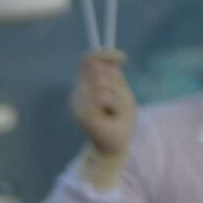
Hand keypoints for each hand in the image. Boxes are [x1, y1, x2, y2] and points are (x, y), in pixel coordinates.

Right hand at [70, 48, 135, 170]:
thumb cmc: (120, 120)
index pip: (89, 59)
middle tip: (118, 101)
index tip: (123, 58)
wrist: (114, 148)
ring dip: (117, 94)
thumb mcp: (121, 91)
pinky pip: (102, 95)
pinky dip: (114, 104)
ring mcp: (78, 102)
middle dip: (115, 80)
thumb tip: (119, 56)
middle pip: (98, 68)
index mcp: (85, 85)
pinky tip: (112, 116)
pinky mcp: (83, 113)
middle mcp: (78, 92)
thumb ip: (115, 73)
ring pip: (101, 81)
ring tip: (115, 111)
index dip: (105, 54)